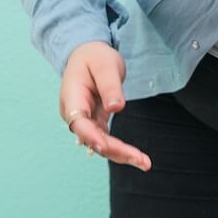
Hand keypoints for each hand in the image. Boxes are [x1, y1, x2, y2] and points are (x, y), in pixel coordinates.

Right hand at [59, 41, 151, 170]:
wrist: (87, 54)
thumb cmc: (95, 57)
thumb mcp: (106, 65)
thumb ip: (110, 86)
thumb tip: (116, 108)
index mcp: (72, 98)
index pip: (79, 122)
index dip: (91, 136)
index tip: (105, 146)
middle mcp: (74, 114)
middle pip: (92, 138)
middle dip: (116, 151)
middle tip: (142, 161)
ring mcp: (84, 120)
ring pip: (100, 143)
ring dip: (120, 154)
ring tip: (144, 163)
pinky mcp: (95, 121)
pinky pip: (106, 139)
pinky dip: (120, 148)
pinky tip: (136, 158)